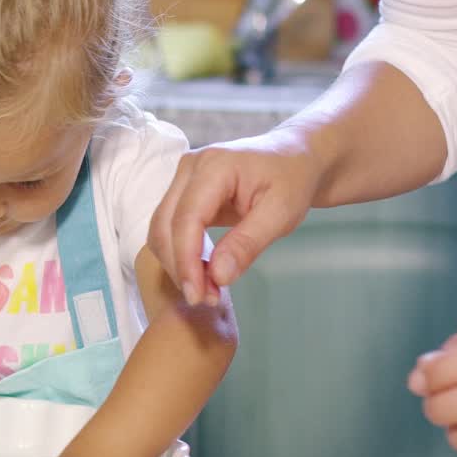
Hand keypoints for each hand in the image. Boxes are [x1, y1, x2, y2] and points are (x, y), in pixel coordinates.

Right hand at [148, 129, 322, 305]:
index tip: (198, 295)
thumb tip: (218, 276)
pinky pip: (170, 228)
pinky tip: (203, 273)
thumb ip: (248, 243)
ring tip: (208, 290)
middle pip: (165, 225)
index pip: (186, 218)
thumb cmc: (293, 180)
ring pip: (161, 229)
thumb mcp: (282, 213)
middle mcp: (190, 167)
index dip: (187, 260)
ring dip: (177, 263)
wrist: (295, 158)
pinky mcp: (183, 193)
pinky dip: (182, 254)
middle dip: (180, 266)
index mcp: (215, 165)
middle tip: (207, 299)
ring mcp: (182, 178)